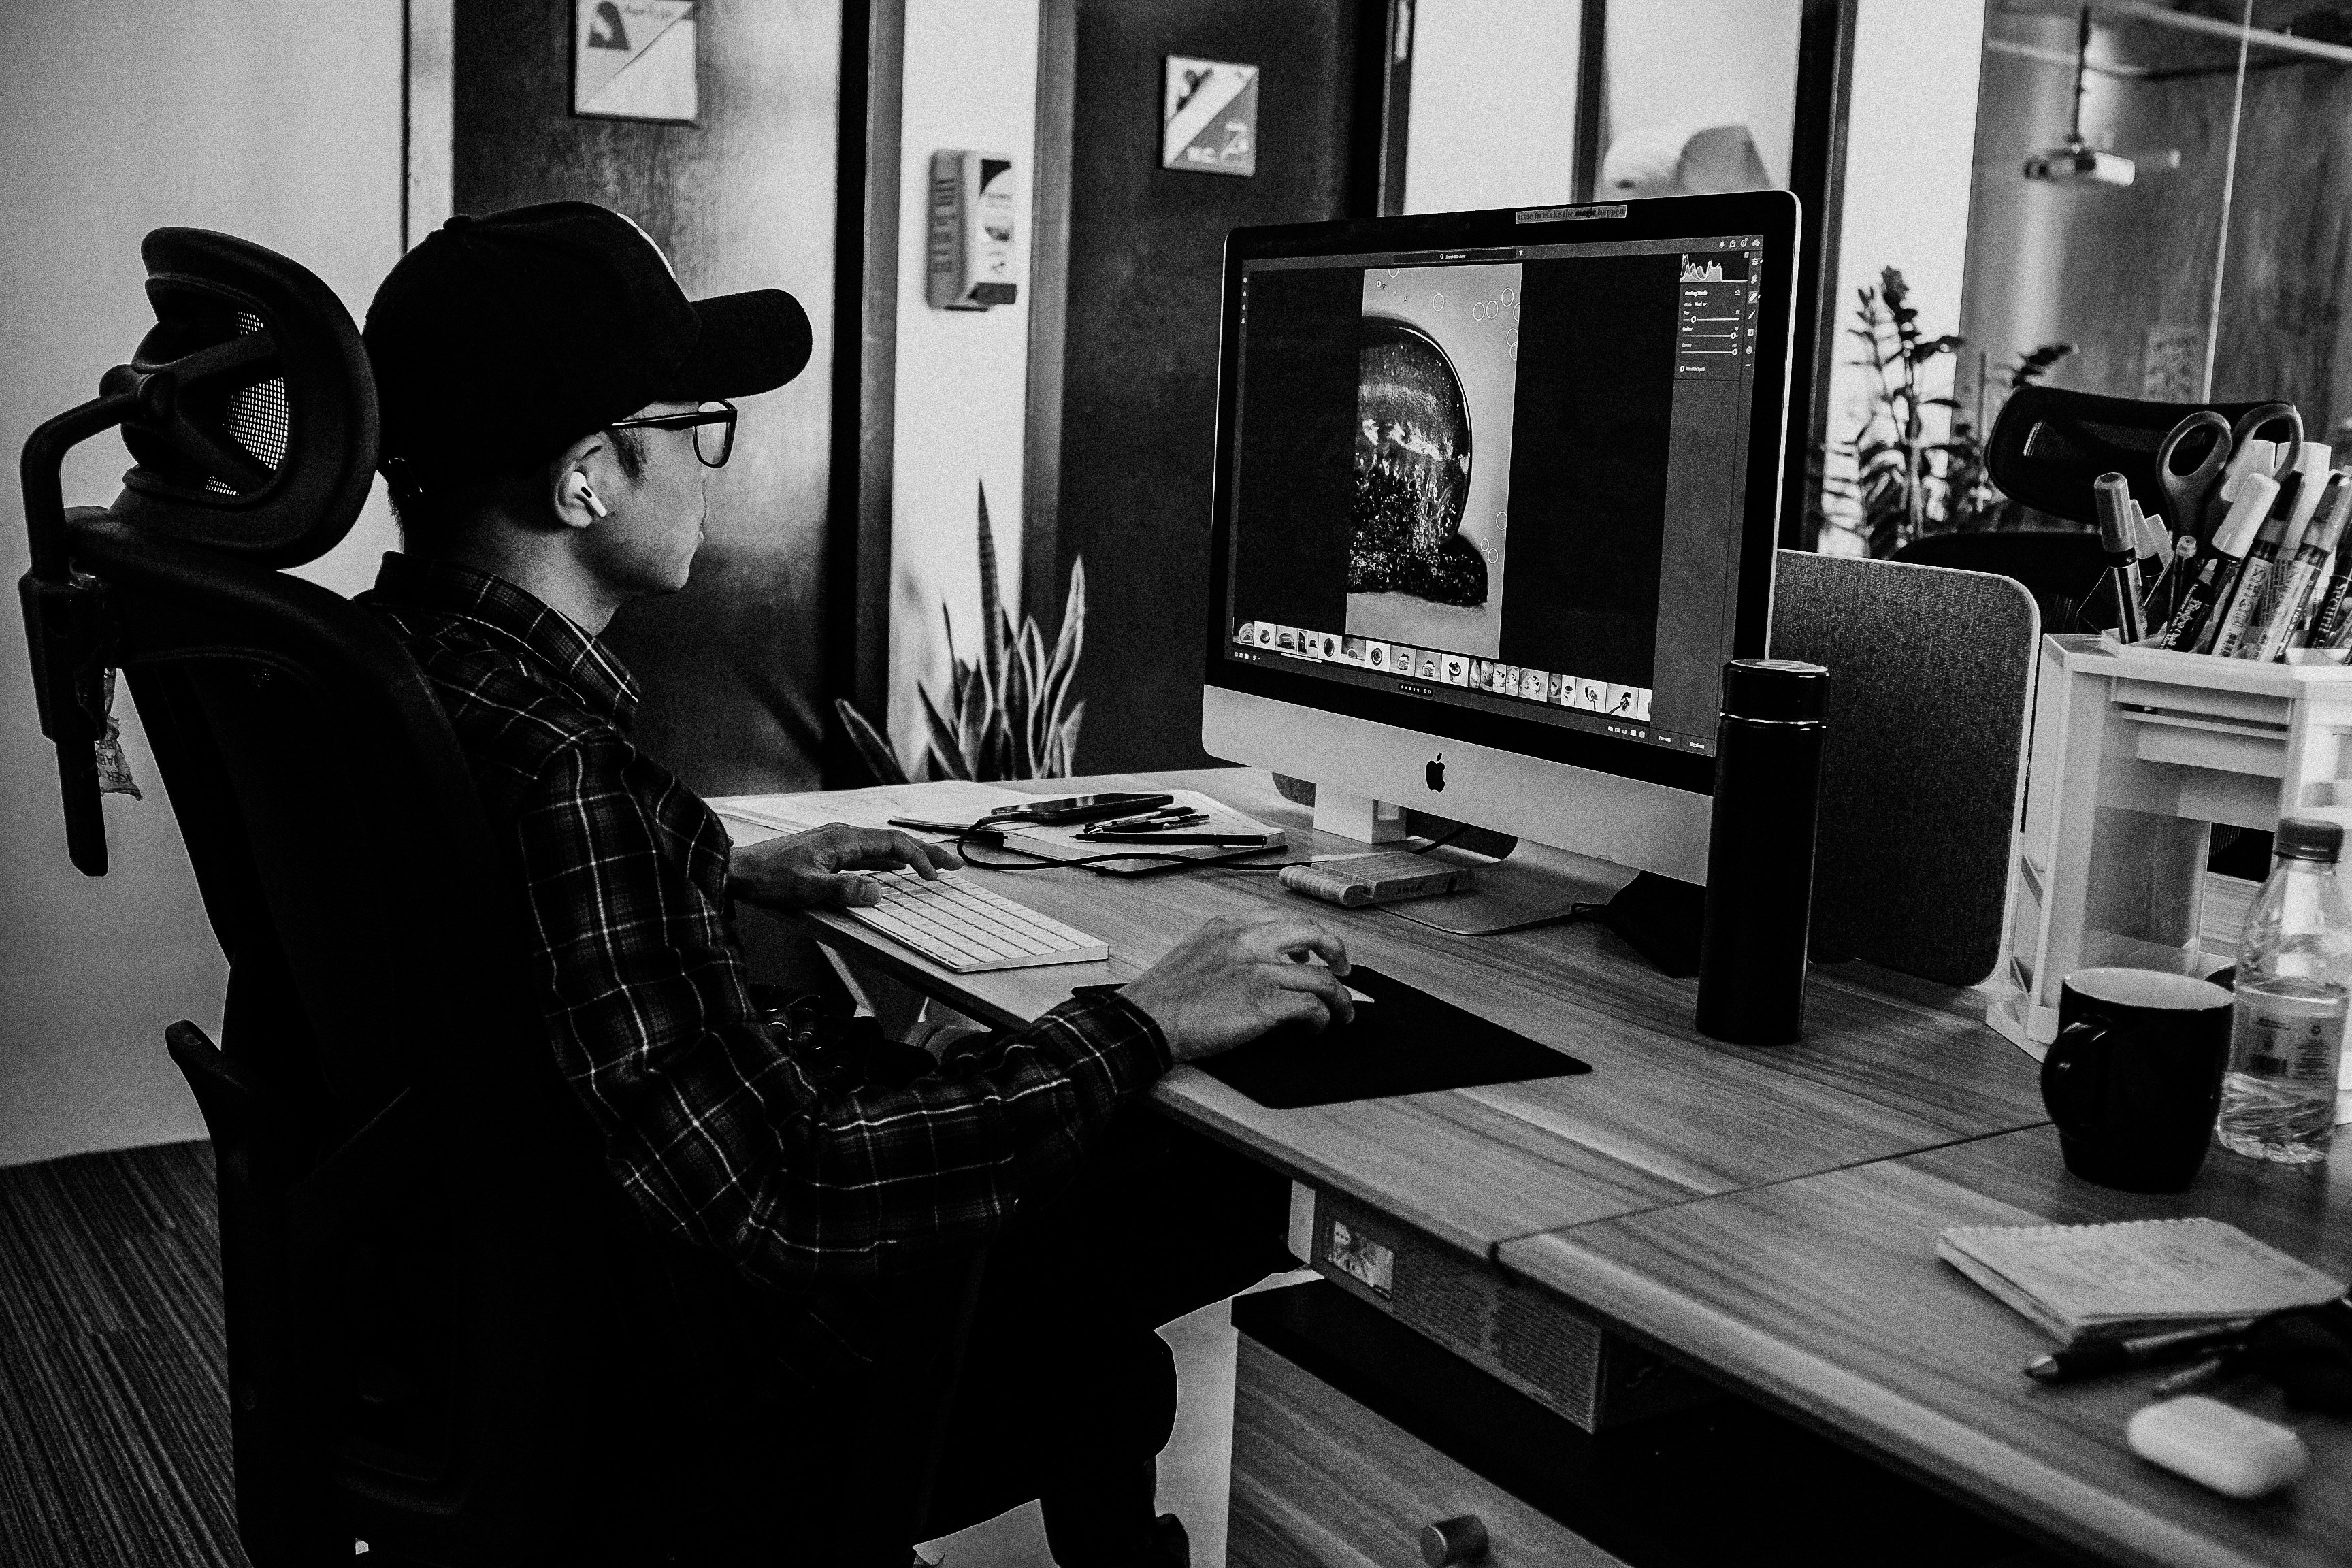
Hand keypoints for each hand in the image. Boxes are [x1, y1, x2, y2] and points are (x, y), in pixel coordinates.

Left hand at [729, 824, 962, 909]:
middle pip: (894, 841)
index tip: (934, 876)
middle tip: (953, 865)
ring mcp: (836, 843)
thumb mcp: (805, 890)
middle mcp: (842, 835)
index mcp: (842, 838)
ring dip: (909, 857)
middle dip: (926, 852)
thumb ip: (843, 891)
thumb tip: (878, 893)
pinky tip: (895, 870)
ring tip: (933, 867)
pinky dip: (890, 861)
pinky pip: (869, 854)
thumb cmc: (767, 879)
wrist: (736, 870)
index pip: (893, 844)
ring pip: (882, 847)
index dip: (918, 858)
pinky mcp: (828, 852)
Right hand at [1120, 914, 1353, 1062]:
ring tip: (1341, 1014)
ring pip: (1321, 977)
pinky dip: (1322, 1019)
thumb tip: (1264, 962)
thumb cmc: (1163, 996)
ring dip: (1338, 999)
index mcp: (1229, 926)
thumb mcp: (1196, 951)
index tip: (1320, 950)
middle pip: (1313, 934)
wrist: (1146, 1021)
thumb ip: (1231, 948)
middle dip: (1337, 951)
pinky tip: (1316, 1028)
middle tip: (1344, 972)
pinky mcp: (1264, 1005)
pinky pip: (1311, 1007)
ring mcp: (1259, 972)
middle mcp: (1248, 943)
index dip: (1311, 936)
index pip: (1285, 919)